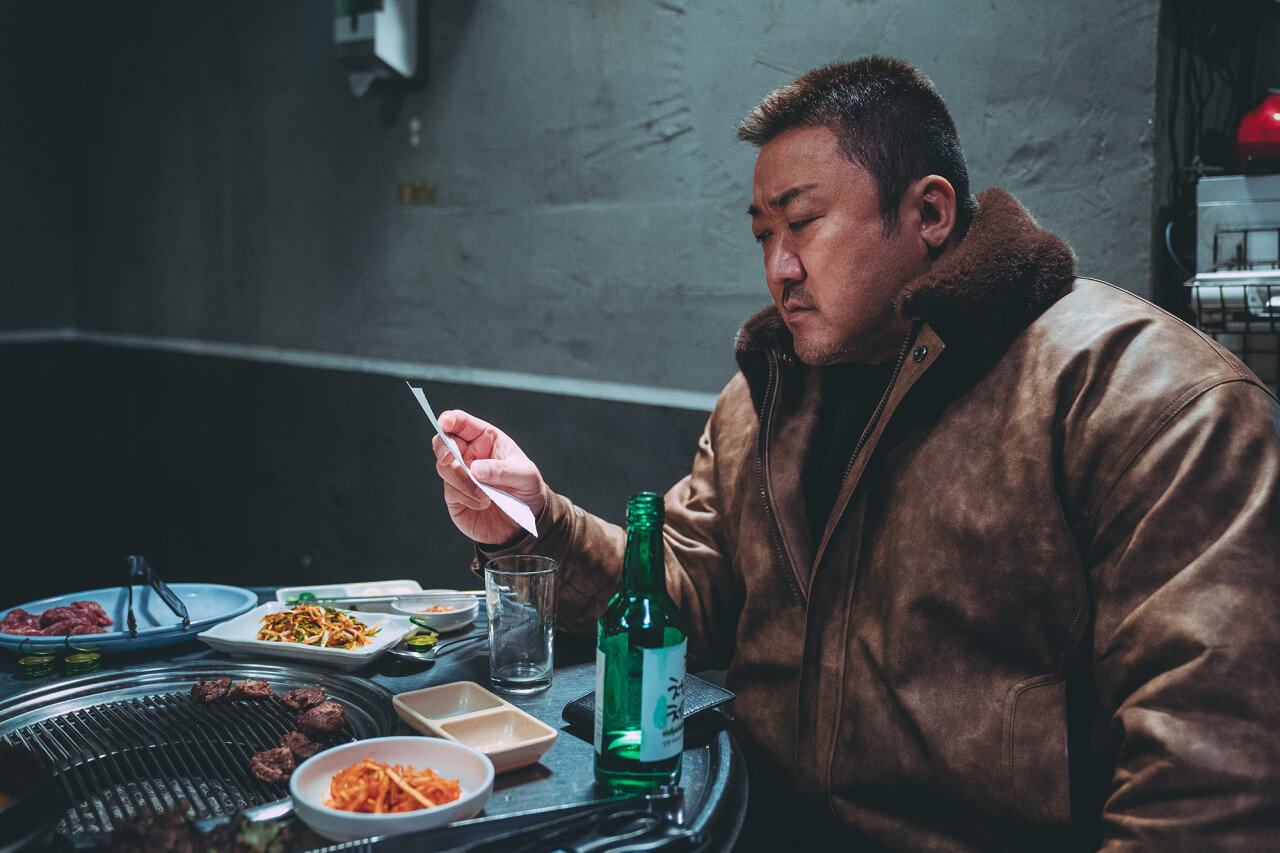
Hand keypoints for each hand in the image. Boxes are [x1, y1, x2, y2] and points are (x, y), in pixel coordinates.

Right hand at [431, 410, 546, 545]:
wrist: (527, 521)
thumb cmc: (528, 489)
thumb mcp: (525, 475)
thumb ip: (501, 470)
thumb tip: (474, 469)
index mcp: (485, 440)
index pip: (461, 423)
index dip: (450, 420)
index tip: (444, 423)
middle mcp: (468, 455)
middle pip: (443, 443)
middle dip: (443, 447)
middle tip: (449, 458)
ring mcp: (459, 476)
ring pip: (444, 469)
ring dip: (463, 481)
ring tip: (486, 494)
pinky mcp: (456, 497)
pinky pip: (452, 492)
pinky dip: (467, 497)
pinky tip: (484, 504)